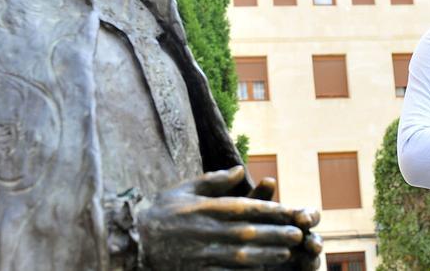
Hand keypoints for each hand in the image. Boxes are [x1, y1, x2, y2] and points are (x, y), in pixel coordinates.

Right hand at [138, 166, 321, 269]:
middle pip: (250, 231)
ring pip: (242, 254)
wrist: (131, 241)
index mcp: (207, 208)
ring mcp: (204, 252)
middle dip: (276, 233)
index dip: (271, 210)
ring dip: (267, 253)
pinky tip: (261, 270)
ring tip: (287, 252)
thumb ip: (214, 180)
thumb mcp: (184, 189)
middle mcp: (208, 230)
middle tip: (298, 234)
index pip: (246, 207)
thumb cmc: (160, 212)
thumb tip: (240, 169)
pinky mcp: (199, 269)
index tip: (291, 211)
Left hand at [247, 176, 322, 269]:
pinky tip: (301, 269)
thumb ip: (258, 198)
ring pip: (312, 260)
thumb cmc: (239, 225)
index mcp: (293, 221)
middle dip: (315, 242)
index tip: (303, 219)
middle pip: (315, 239)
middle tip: (311, 245)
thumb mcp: (245, 211)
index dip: (309, 216)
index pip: (309, 216)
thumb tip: (269, 180)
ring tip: (309, 262)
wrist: (230, 251)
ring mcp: (297, 259)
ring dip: (313, 260)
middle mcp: (299, 239)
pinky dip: (304, 270)